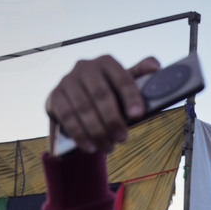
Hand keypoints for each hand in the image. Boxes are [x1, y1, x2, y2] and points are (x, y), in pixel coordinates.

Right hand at [46, 55, 160, 153]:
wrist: (77, 100)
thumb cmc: (109, 93)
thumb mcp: (124, 84)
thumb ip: (140, 75)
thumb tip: (155, 66)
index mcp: (107, 62)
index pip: (122, 78)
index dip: (131, 97)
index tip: (138, 115)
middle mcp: (85, 67)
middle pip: (101, 95)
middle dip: (113, 120)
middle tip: (122, 138)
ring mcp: (67, 80)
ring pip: (83, 108)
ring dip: (97, 131)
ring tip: (108, 146)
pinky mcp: (55, 96)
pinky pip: (67, 117)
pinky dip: (79, 134)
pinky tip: (89, 147)